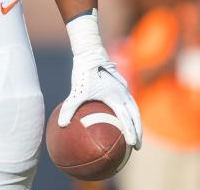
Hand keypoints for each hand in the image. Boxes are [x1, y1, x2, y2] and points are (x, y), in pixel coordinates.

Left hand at [59, 10, 141, 148]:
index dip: (131, 132)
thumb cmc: (84, 72)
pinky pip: (129, 101)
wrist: (90, 52)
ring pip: (134, 108)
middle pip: (135, 116)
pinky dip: (130, 112)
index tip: (133, 145)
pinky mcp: (120, 85)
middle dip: (138, 132)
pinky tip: (123, 117)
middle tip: (137, 147)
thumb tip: (61, 124)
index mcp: (116, 97)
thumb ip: (70, 107)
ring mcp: (123, 88)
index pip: (126, 118)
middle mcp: (123, 93)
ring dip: (136, 122)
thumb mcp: (76, 91)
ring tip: (135, 134)